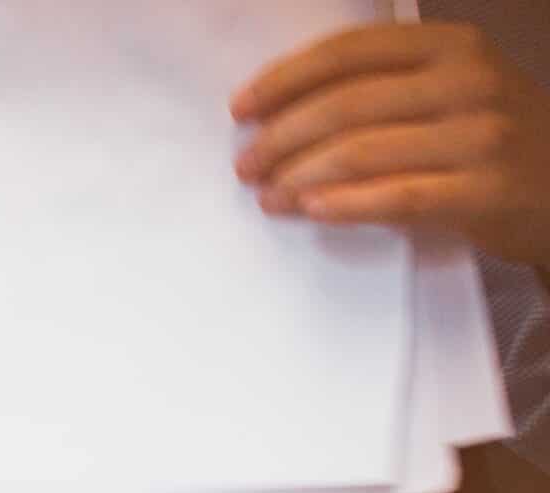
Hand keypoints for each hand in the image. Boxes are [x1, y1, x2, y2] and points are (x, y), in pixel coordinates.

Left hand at [234, 22, 549, 269]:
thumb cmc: (487, 137)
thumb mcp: (449, 89)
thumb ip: (383, 87)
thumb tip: (281, 111)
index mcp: (451, 46)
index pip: (349, 52)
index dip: (286, 80)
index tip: (241, 108)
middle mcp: (469, 81)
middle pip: (345, 105)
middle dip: (281, 138)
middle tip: (247, 165)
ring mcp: (481, 136)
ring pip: (362, 152)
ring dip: (299, 177)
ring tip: (269, 195)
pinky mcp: (485, 191)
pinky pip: (397, 196)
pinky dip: (345, 204)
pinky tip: (311, 210)